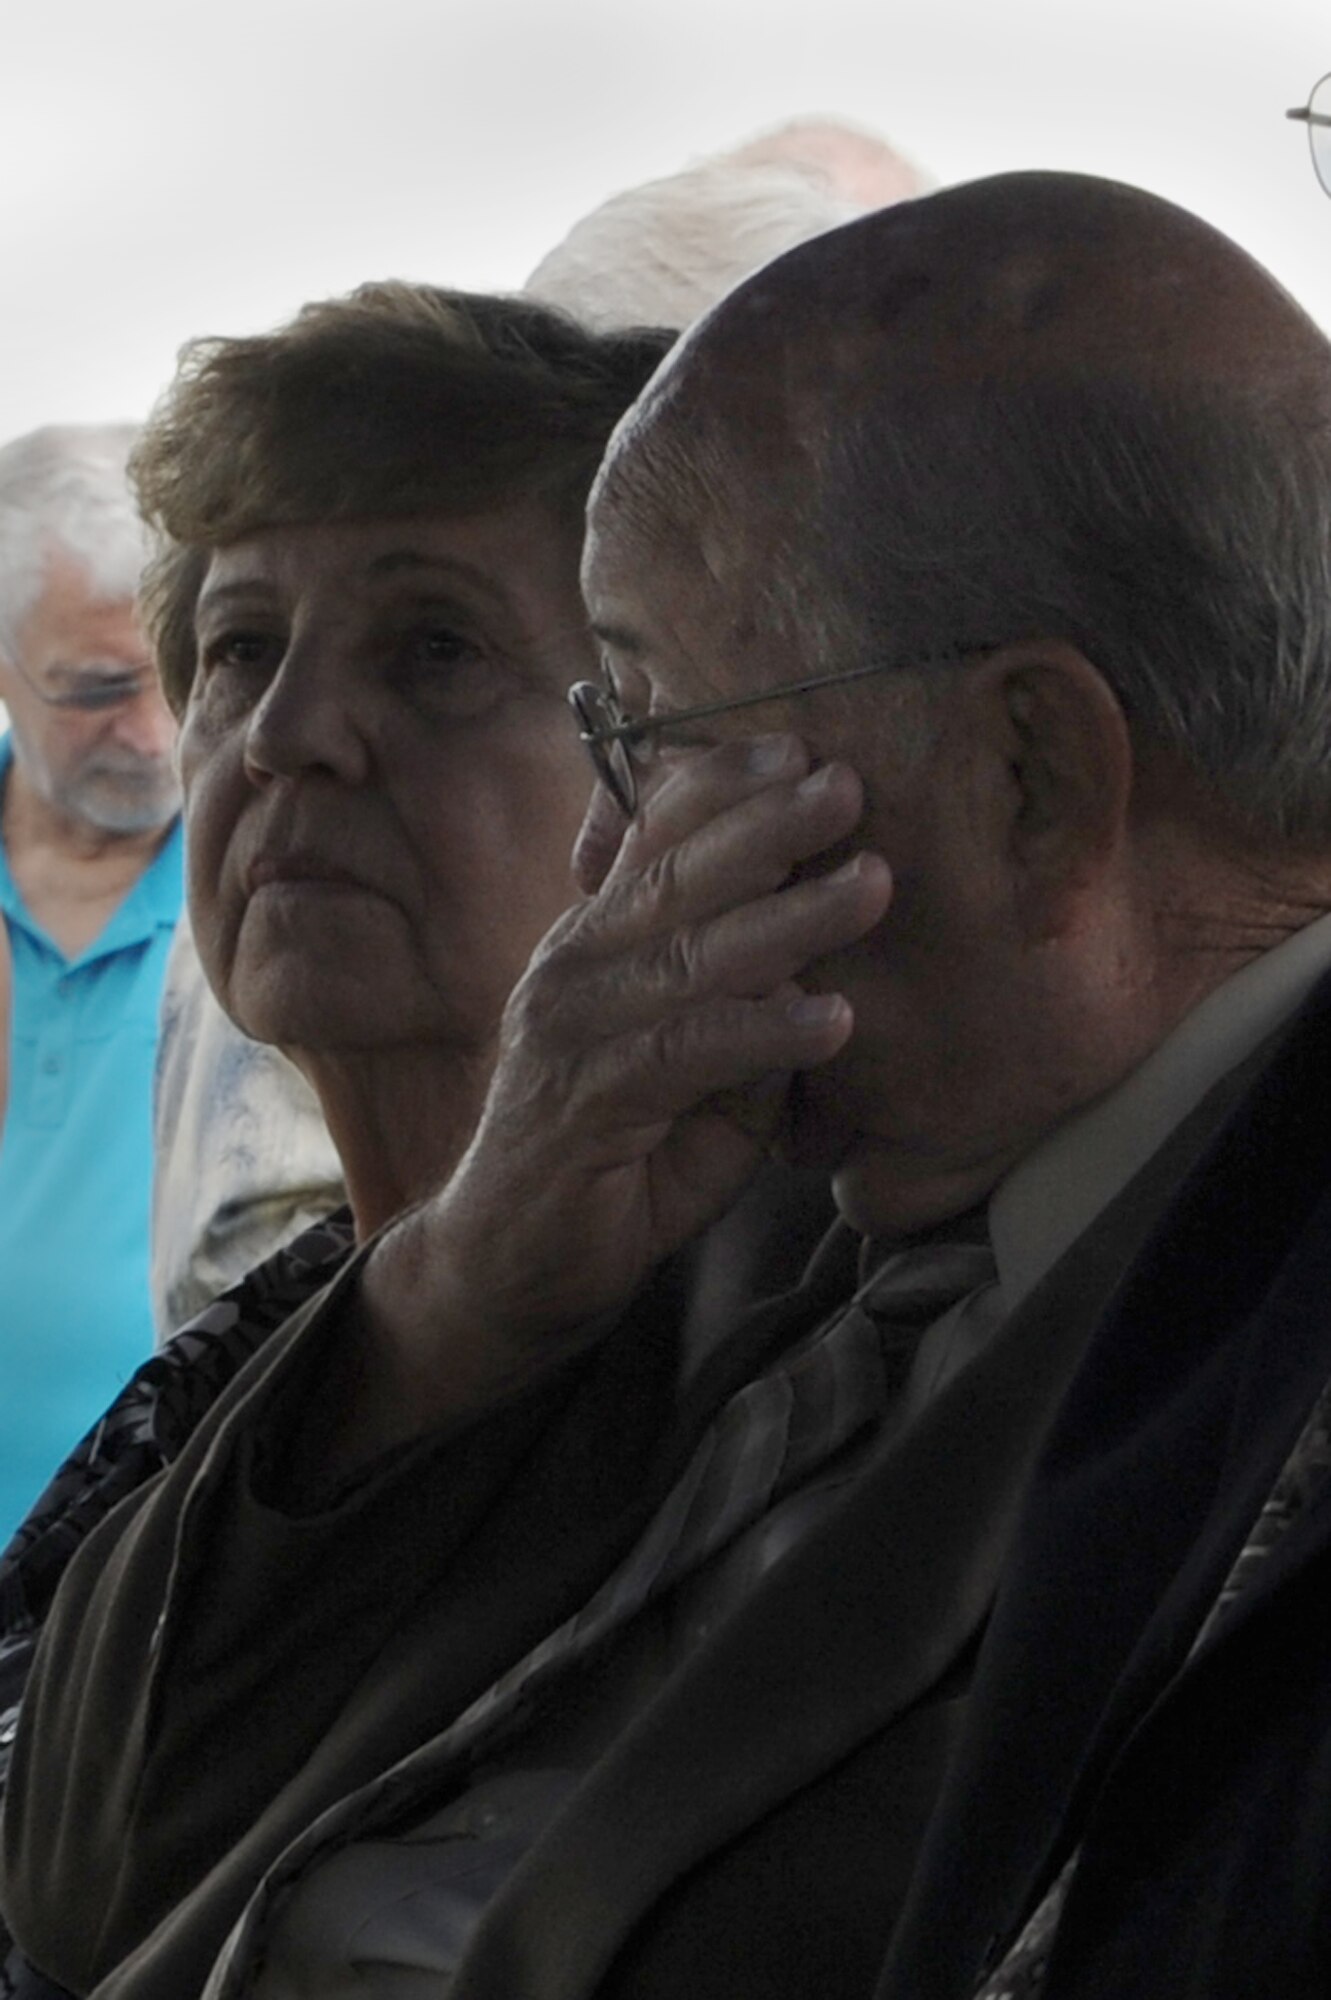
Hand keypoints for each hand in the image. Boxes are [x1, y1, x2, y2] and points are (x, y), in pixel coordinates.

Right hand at [356, 734, 891, 1446]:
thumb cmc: (611, 1162)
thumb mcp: (692, 1078)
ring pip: (689, 955)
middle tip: (846, 784)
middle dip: (768, 825)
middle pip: (676, 877)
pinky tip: (829, 1020)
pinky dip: (762, 1031)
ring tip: (871, 887)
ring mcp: (572, 1032)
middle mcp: (574, 969)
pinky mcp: (584, 1103)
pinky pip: (686, 1051)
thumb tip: (818, 966)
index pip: (652, 840)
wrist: (509, 1269)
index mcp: (594, 944)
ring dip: (789, 919)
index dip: (722, 788)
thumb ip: (744, 1018)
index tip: (799, 749)